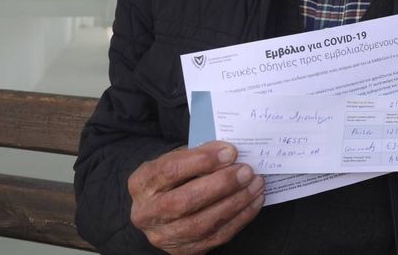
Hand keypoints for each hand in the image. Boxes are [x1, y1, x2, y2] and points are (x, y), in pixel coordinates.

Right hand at [128, 141, 264, 254]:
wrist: (160, 207)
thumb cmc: (174, 177)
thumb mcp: (176, 159)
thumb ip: (197, 155)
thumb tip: (229, 152)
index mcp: (142, 183)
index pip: (170, 171)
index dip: (202, 161)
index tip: (230, 152)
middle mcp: (147, 213)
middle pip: (185, 201)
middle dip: (221, 185)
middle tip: (246, 171)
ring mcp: (164, 236)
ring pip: (203, 224)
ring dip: (235, 202)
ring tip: (255, 184)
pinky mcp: (184, 250)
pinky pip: (216, 237)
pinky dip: (240, 218)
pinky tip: (254, 201)